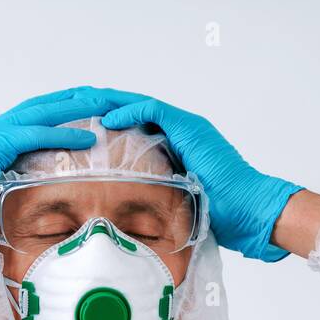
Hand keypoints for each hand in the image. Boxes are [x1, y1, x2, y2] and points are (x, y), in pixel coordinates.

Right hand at [0, 87, 123, 264]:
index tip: (86, 108)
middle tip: (104, 97)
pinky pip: (35, 134)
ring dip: (75, 108)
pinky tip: (88, 137)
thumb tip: (29, 201)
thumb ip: (6, 188)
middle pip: (41, 106)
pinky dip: (62, 133)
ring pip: (41, 112)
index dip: (59, 111)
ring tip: (105, 106)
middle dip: (74, 99)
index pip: (32, 117)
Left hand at [97, 91, 303, 260]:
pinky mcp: (189, 129)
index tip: (79, 127)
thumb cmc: (219, 215)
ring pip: (138, 104)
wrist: (249, 212)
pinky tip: (106, 118)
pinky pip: (153, 111)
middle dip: (100, 106)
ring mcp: (185, 127)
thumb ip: (155, 198)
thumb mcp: (174, 204)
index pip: (133, 125)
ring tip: (80, 103)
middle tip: (71, 105)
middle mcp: (179, 130)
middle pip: (131, 109)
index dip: (105, 122)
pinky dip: (128, 112)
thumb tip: (128, 217)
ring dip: (108, 102)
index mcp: (174, 145)